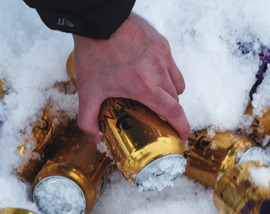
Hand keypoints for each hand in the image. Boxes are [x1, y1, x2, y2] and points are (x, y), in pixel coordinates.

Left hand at [71, 12, 188, 140]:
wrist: (98, 20)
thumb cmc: (95, 53)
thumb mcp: (87, 90)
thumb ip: (88, 119)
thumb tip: (95, 138)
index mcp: (145, 86)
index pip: (174, 112)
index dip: (182, 127)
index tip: (182, 137)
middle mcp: (159, 71)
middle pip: (175, 100)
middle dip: (170, 113)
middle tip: (159, 118)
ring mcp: (163, 55)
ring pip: (177, 83)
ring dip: (170, 94)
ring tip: (155, 96)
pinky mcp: (162, 43)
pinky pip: (172, 65)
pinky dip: (166, 75)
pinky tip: (150, 74)